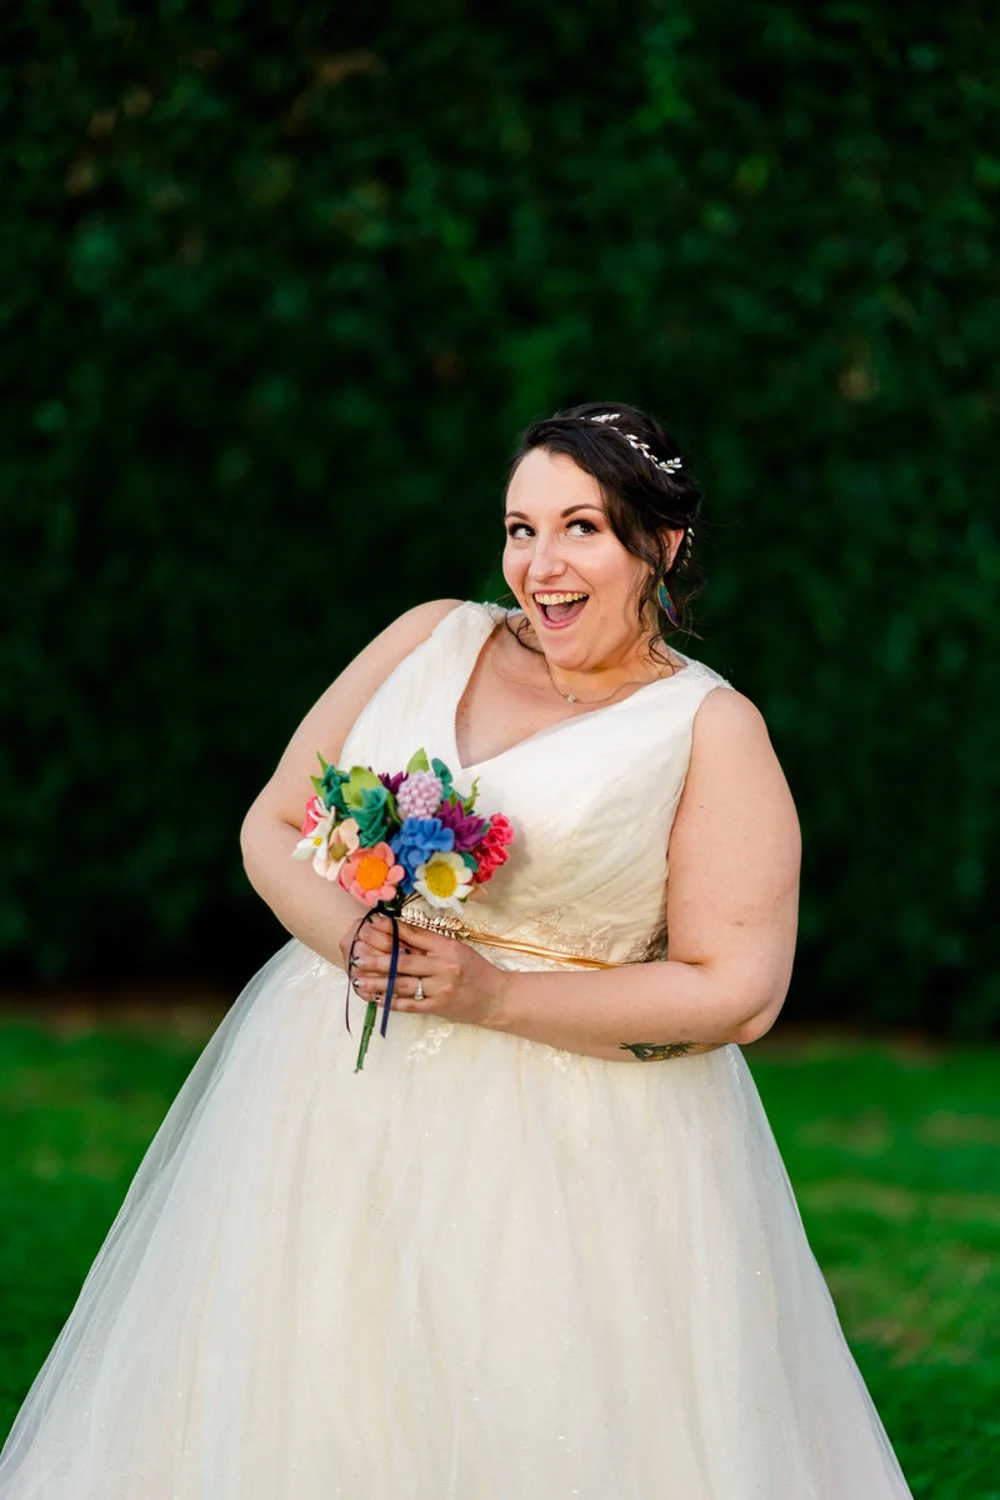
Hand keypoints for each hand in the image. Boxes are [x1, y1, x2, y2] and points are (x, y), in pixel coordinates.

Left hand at [345, 913, 504, 1028]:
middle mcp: (444, 968)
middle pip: (404, 962)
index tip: (372, 925)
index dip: (392, 930)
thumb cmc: (475, 970)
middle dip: (377, 959)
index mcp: (448, 948)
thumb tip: (398, 933)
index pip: (416, 935)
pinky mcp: (438, 1007)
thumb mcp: (456, 949)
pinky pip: (409, 1005)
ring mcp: (440, 989)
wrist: (496, 998)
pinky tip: (376, 998)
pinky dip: (391, 1002)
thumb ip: (430, 944)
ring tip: (359, 980)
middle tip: (356, 957)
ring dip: (378, 983)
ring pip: (402, 985)